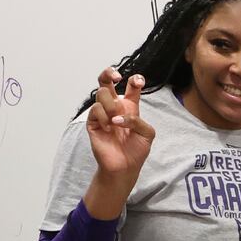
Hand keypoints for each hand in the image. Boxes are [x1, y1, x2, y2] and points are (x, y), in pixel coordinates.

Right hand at [84, 66, 154, 198]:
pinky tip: (109, 128)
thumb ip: (138, 120)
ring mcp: (103, 113)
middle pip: (107, 82)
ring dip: (110, 104)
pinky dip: (104, 117)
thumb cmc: (136, 150)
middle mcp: (115, 107)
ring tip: (115, 120)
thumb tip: (118, 117)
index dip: (135, 81)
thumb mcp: (147, 134)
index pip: (131, 88)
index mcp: (130, 107)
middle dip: (109, 73)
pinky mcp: (93, 122)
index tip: (138, 81)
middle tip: (117, 77)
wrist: (125, 166)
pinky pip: (95, 109)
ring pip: (101, 93)